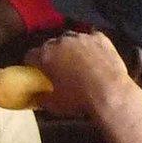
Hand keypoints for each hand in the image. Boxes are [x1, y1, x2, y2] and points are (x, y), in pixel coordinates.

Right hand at [26, 31, 140, 119]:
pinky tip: (94, 54)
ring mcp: (81, 37)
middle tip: (58, 67)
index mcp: (45, 55)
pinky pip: (91, 37)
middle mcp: (61, 41)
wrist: (111, 93)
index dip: (32, 64)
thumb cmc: (79, 99)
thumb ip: (41, 97)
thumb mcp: (53, 104)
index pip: (30, 55)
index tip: (37, 71)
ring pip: (70, 39)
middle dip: (52, 54)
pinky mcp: (100, 38)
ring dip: (71, 47)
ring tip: (77, 60)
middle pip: (50, 44)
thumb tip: (37, 95)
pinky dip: (91, 44)